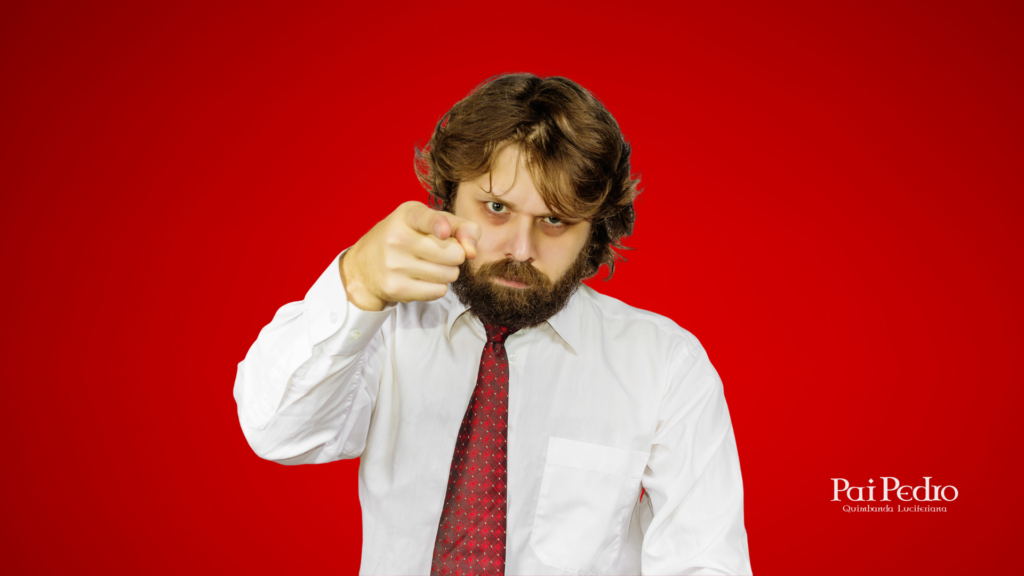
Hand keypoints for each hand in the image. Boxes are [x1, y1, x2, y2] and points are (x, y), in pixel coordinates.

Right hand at [340, 201, 480, 310]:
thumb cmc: (405, 238)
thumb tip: (472, 251)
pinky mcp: (396, 287)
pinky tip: (422, 278)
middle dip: (455, 255)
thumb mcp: (428, 222)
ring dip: (447, 272)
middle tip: (441, 253)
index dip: (438, 225)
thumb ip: (459, 226)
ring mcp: (395, 265)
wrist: (365, 266)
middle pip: (453, 254)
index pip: (426, 218)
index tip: (443, 231)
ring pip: (449, 274)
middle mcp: (397, 238)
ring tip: (430, 265)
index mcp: (407, 215)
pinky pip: (438, 291)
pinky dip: (437, 286)